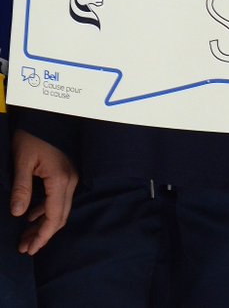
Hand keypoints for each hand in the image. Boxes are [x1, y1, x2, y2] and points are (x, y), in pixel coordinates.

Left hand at [10, 129, 76, 254]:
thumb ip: (21, 188)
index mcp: (61, 179)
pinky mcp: (67, 174)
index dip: (43, 235)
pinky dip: (46, 211)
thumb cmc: (32, 137)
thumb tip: (18, 214)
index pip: (54, 215)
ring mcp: (71, 177)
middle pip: (60, 215)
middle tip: (25, 248)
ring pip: (60, 208)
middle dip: (43, 234)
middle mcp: (71, 181)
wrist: (45, 118)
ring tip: (26, 237)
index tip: (29, 249)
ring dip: (44, 224)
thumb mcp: (21, 162)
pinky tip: (32, 216)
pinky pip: (59, 199)